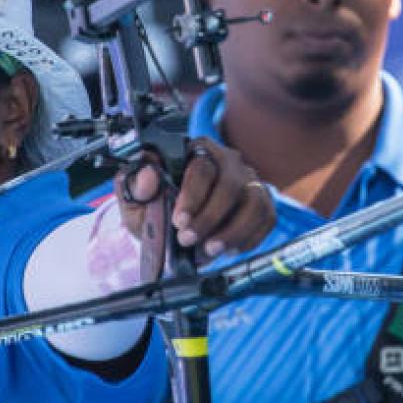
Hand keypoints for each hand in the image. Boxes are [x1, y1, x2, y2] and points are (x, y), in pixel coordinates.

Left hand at [118, 138, 274, 261]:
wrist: (173, 229)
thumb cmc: (157, 209)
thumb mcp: (137, 201)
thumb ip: (135, 186)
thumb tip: (148, 175)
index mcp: (196, 152)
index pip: (202, 168)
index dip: (192, 197)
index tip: (179, 222)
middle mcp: (228, 161)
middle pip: (231, 185)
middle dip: (210, 218)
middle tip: (188, 241)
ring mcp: (249, 181)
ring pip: (254, 202)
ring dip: (233, 231)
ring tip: (211, 250)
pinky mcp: (262, 202)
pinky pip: (266, 218)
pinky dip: (249, 238)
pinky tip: (228, 249)